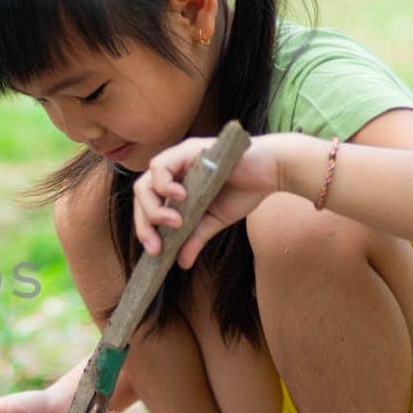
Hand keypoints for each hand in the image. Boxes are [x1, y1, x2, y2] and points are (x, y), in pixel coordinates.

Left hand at [133, 134, 281, 267]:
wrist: (272, 172)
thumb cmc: (244, 191)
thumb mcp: (214, 220)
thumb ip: (195, 237)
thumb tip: (182, 263)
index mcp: (175, 186)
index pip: (148, 207)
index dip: (146, 229)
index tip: (155, 251)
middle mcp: (172, 172)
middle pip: (141, 196)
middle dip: (145, 224)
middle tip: (158, 245)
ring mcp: (178, 159)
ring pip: (145, 183)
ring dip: (153, 208)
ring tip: (175, 222)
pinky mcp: (187, 150)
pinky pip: (160, 166)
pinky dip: (164, 184)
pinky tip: (180, 197)